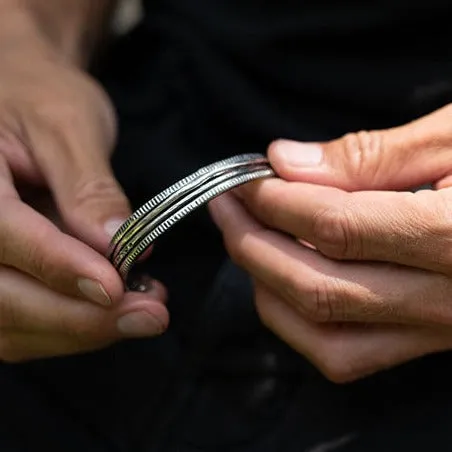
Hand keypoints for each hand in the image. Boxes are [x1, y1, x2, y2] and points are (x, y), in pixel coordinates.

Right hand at [0, 38, 167, 361]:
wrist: (19, 95)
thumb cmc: (37, 96)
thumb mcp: (67, 126)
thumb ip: (88, 189)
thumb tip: (113, 244)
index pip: (4, 236)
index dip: (61, 268)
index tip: (116, 288)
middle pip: (3, 299)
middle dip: (80, 318)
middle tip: (150, 315)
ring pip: (11, 325)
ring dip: (80, 331)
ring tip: (142, 312)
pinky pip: (21, 323)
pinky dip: (70, 327)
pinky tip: (113, 310)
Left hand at [209, 104, 451, 381]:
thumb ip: (371, 154)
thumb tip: (286, 161)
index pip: (337, 225)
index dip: (278, 201)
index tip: (246, 179)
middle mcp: (450, 300)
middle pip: (318, 287)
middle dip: (253, 243)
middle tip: (226, 205)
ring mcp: (437, 331)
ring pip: (325, 335)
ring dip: (267, 287)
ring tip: (244, 240)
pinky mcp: (426, 344)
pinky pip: (344, 356)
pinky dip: (295, 322)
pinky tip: (279, 280)